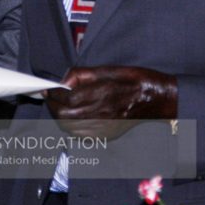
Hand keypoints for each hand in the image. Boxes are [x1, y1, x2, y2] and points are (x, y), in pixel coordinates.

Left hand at [44, 66, 176, 139]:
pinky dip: (70, 126)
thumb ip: (83, 74)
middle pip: (64, 115)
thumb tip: (64, 80)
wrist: (155, 100)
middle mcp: (101, 112)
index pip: (67, 98)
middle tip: (50, 97)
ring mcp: (103, 127)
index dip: (54, 93)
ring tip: (58, 106)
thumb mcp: (109, 69)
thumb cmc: (134, 80)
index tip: (49, 88)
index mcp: (102, 93)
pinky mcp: (106, 135)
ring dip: (59, 117)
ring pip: (69, 128)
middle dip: (53, 106)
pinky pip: (80, 135)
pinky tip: (71, 117)